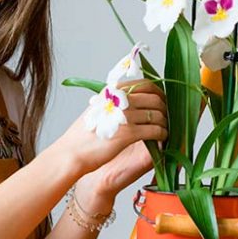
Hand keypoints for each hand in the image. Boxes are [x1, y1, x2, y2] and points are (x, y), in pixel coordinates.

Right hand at [51, 78, 166, 175]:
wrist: (70, 154)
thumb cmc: (82, 135)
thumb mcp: (97, 109)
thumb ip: (113, 100)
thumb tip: (130, 97)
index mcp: (112, 91)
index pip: (145, 84)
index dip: (159, 93)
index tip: (163, 102)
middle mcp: (119, 99)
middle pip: (155, 99)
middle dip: (166, 109)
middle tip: (167, 118)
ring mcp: (124, 116)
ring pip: (158, 115)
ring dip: (165, 123)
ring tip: (164, 130)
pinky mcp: (128, 134)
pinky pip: (155, 131)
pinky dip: (162, 135)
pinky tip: (161, 139)